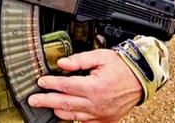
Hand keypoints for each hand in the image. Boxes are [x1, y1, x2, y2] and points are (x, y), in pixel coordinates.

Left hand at [28, 49, 142, 122]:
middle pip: (64, 103)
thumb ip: (79, 60)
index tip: (40, 81)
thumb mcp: (100, 57)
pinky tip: (65, 112)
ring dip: (57, 110)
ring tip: (47, 105)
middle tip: (33, 100)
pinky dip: (73, 117)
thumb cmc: (122, 67)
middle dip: (46, 101)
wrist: (142, 80)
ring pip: (72, 116)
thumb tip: (61, 63)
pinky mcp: (104, 120)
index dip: (50, 84)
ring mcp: (100, 114)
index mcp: (94, 87)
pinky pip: (84, 122)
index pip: (65, 86)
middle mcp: (96, 104)